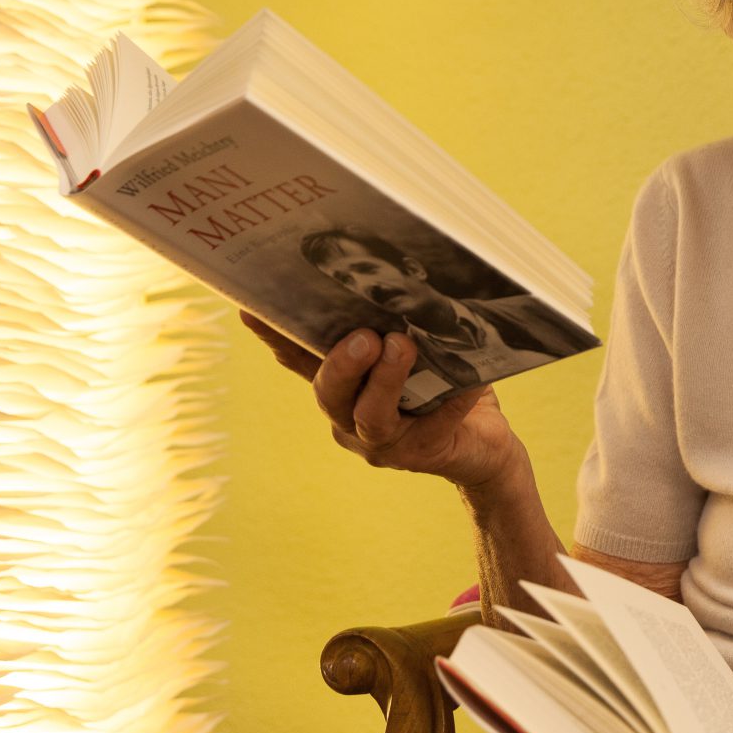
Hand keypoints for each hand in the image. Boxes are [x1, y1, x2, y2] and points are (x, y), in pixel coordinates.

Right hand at [241, 312, 523, 492]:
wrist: (481, 444)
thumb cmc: (441, 386)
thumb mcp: (416, 351)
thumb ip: (396, 325)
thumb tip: (395, 278)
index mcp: (341, 386)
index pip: (300, 360)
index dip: (275, 338)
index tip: (251, 309)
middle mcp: (348, 416)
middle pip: (328, 392)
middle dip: (342, 362)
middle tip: (364, 335)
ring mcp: (378, 441)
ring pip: (369, 415)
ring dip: (384, 379)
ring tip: (401, 347)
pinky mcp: (416, 455)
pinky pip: (428, 428)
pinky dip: (449, 403)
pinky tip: (467, 384)